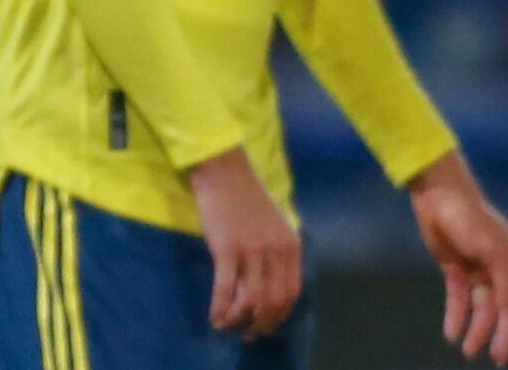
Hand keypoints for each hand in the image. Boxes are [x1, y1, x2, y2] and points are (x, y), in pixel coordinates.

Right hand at [189, 147, 302, 338]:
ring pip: (251, 300)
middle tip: (248, 333)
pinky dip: (221, 309)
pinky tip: (215, 317)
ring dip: (239, 320)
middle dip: (261, 324)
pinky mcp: (227, 250)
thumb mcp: (275, 225)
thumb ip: (277, 252)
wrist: (226, 173)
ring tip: (228, 326)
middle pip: (274, 301)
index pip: (292, 292)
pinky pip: (226, 290)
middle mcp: (276, 251)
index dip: (279, 314)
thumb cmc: (248, 198)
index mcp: (291, 245)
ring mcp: (253, 250)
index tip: (268, 324)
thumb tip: (270, 285)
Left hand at [408, 152, 507, 363]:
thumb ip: (506, 278)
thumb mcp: (491, 249)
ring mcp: (478, 267)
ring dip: (478, 329)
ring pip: (483, 307)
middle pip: (507, 308)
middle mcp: (500, 267)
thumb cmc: (470, 218)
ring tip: (468, 350)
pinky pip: (460, 298)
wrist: (439, 196)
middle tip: (497, 358)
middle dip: (504, 334)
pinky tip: (451, 334)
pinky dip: (457, 316)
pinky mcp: (456, 266)